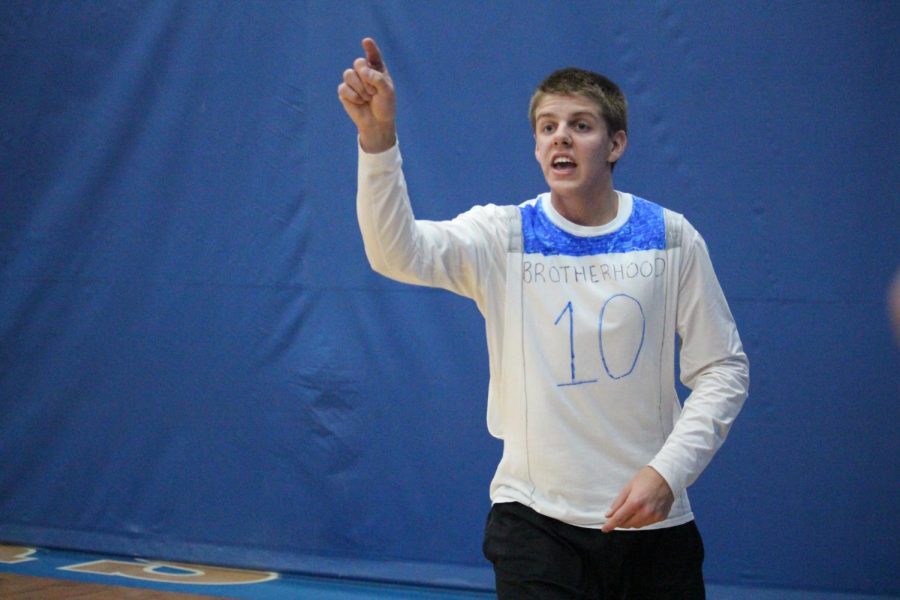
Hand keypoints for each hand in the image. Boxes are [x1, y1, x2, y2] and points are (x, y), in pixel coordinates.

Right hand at [338, 37, 396, 152]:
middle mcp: (364, 72)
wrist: (377, 123)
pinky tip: (359, 102)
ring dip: (360, 88)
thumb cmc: (385, 106)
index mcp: (377, 69)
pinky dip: (353, 96)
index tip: (366, 41)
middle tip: (373, 91)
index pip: (373, 55)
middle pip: (358, 62)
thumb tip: (363, 72)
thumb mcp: (387, 92)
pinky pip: (343, 87)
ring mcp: (353, 81)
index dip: (370, 47)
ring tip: (367, 98)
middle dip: (365, 77)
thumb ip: (378, 79)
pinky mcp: (344, 91)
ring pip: (348, 74)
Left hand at [601, 466, 674, 532]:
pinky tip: (642, 510)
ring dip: (631, 521)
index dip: (610, 525)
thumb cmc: (646, 478)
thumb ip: (618, 503)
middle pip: (627, 524)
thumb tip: (609, 515)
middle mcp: (645, 512)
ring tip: (632, 509)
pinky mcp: (661, 517)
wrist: (667, 476)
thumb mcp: (628, 487)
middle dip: (620, 521)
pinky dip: (641, 519)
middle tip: (617, 515)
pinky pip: (647, 523)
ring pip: (637, 525)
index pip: (619, 518)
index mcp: (635, 502)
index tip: (605, 529)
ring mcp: (654, 516)